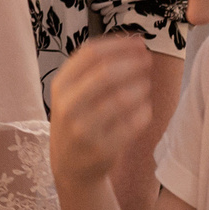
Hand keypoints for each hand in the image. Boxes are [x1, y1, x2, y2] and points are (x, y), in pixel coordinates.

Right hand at [47, 36, 154, 189]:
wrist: (71, 167)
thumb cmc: (77, 120)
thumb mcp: (71, 93)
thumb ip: (94, 68)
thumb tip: (134, 42)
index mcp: (60, 85)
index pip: (90, 53)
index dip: (119, 45)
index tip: (139, 43)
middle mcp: (68, 106)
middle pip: (106, 73)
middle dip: (133, 63)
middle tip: (148, 61)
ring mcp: (84, 129)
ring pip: (122, 98)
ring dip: (141, 86)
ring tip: (146, 85)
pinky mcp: (102, 149)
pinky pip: (133, 123)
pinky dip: (144, 111)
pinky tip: (144, 108)